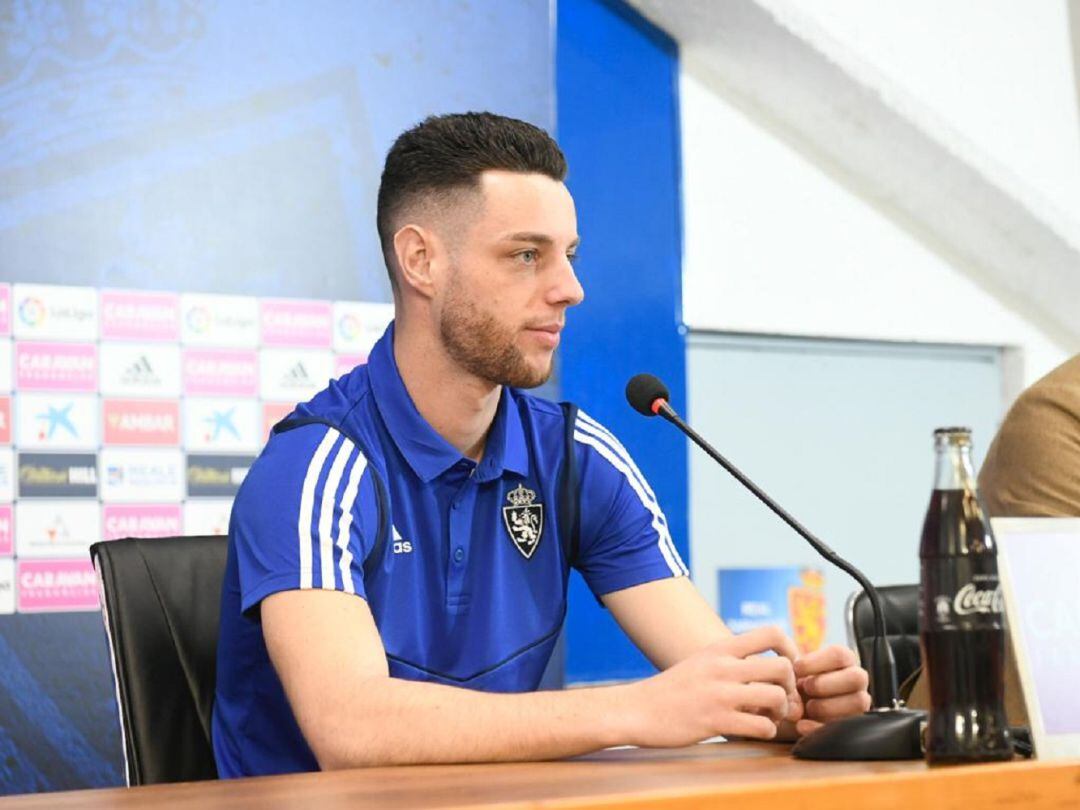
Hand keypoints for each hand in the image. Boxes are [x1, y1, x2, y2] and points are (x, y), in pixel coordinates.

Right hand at [627, 625, 803, 747]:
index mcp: (720, 649)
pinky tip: (755, 730)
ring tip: (770, 717)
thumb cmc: (672, 690)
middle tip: (783, 699)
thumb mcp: (701, 662)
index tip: (789, 668)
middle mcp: (723, 667)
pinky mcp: (716, 721)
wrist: (637, 709)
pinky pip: (762, 726)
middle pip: (783, 667)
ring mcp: (720, 694)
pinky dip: (767, 731)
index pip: (771, 633)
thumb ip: (730, 661)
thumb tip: (765, 667)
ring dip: (782, 711)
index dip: (791, 650)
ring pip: (777, 697)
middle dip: (792, 687)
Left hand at [792, 645, 871, 735]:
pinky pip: (847, 728)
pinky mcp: (854, 727)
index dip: (816, 662)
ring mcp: (859, 704)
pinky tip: (801, 725)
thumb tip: (792, 669)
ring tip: (806, 707)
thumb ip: (795, 669)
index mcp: (844, 661)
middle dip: (826, 684)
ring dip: (827, 705)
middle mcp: (857, 681)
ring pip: (859, 701)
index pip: (840, 654)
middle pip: (856, 677)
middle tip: (804, 688)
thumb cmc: (795, 685)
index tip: (796, 669)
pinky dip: (820, 727)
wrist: (792, 709)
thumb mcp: (793, 674)